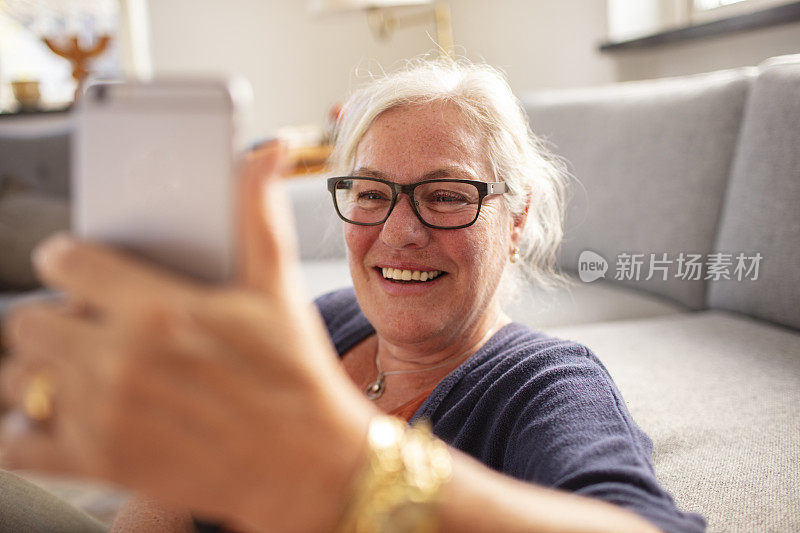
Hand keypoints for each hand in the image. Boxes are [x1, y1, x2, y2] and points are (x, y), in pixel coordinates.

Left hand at [0, 143, 375, 531]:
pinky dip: (26, 432)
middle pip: (29, 320)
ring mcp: (107, 416)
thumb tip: (268, 149)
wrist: (312, 462)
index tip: (77, 266)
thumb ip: (258, 212)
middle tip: (85, 326)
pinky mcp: (103, 464)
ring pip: (19, 379)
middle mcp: (123, 360)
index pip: (66, 260)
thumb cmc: (296, 373)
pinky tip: (61, 420)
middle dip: (52, 317)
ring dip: (37, 372)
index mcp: (161, 308)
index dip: (67, 257)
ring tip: (76, 371)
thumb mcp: (279, 287)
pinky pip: (17, 445)